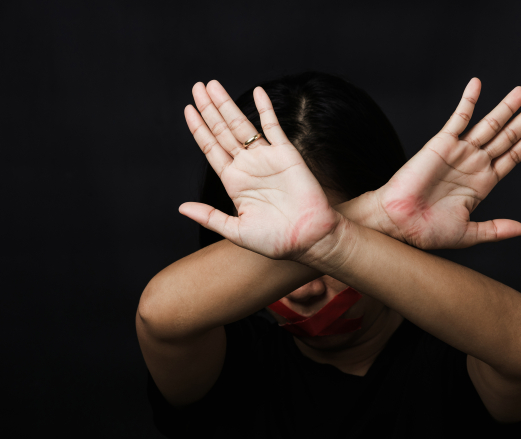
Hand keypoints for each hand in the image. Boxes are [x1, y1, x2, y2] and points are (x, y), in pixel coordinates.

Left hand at [178, 82, 340, 261]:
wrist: (308, 238)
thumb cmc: (275, 240)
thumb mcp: (236, 231)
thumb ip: (210, 217)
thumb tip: (181, 207)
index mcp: (234, 182)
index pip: (211, 148)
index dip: (199, 129)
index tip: (187, 110)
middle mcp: (248, 166)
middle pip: (223, 131)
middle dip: (209, 109)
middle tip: (197, 87)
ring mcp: (267, 158)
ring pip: (243, 125)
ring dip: (228, 105)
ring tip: (213, 85)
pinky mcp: (287, 154)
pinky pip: (274, 127)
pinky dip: (265, 109)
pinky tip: (257, 92)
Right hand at [369, 78, 520, 249]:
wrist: (399, 223)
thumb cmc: (427, 231)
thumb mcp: (469, 234)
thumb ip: (495, 230)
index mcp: (483, 183)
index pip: (513, 156)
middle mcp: (473, 164)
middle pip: (506, 136)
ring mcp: (459, 152)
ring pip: (488, 124)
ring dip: (505, 108)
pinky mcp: (441, 143)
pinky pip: (458, 117)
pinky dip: (468, 100)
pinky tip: (477, 84)